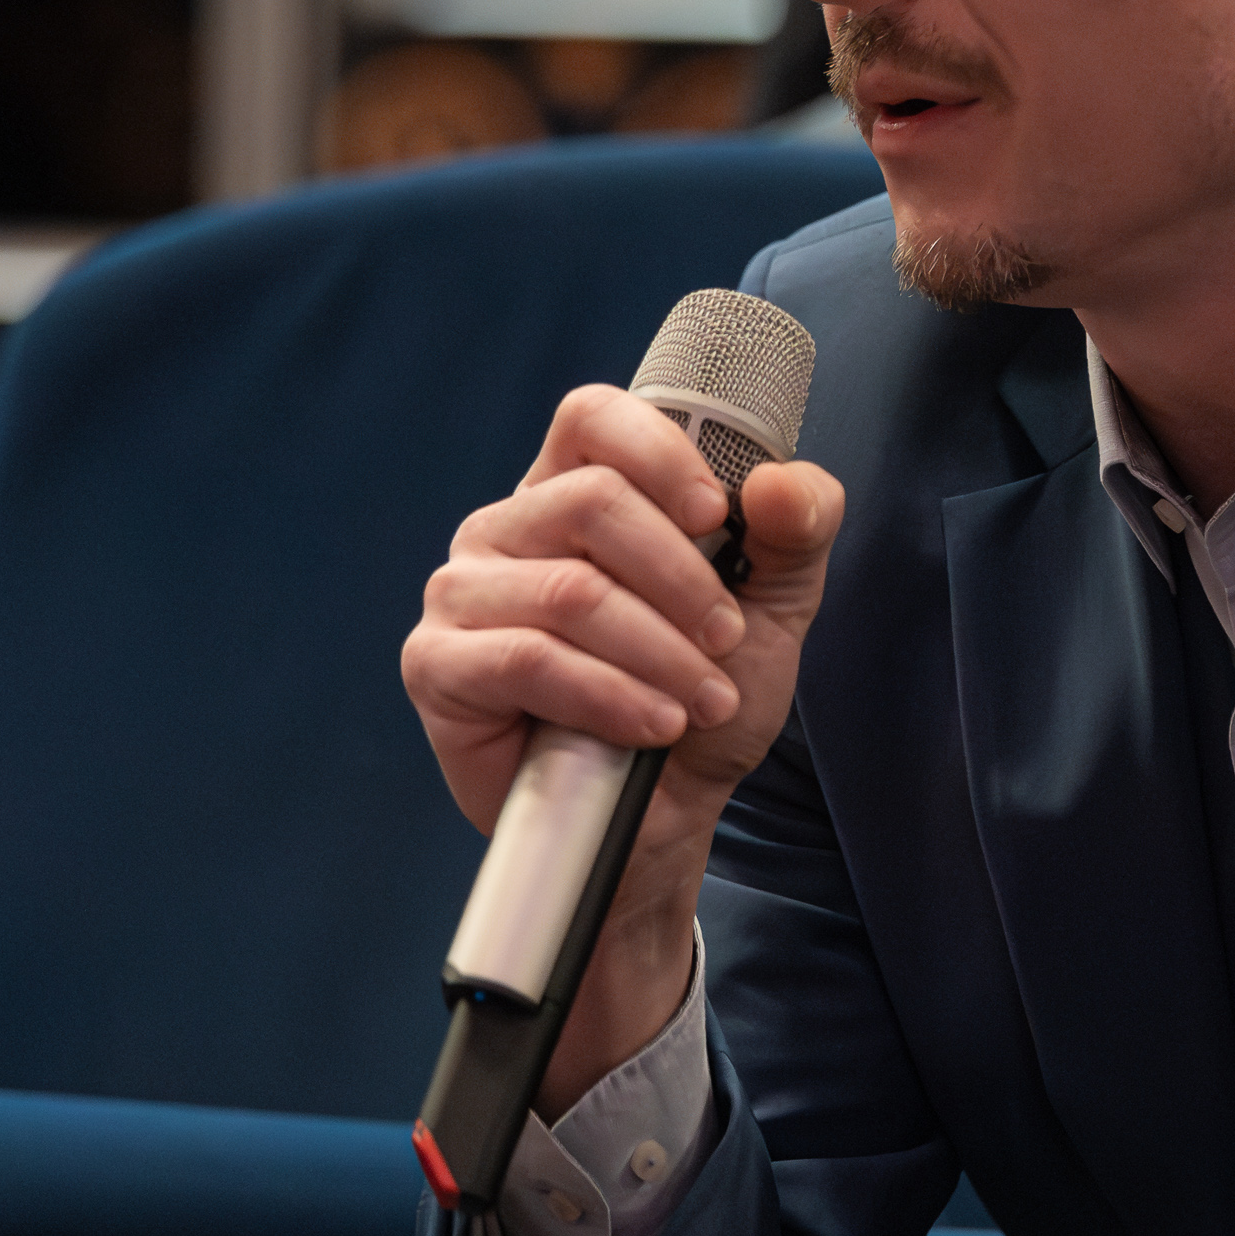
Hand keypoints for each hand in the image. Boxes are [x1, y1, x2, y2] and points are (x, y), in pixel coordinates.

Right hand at [401, 383, 844, 1111]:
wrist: (664, 818)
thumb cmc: (701, 701)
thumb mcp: (771, 611)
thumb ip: (796, 534)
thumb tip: (782, 483)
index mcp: (572, 490)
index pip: (592, 417)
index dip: (660, 454)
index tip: (717, 518)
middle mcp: (506, 528)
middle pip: (592, 501)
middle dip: (682, 581)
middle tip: (722, 643)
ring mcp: (462, 594)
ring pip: (571, 590)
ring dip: (658, 653)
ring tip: (700, 702)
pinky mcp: (438, 665)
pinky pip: (528, 659)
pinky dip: (608, 695)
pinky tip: (652, 726)